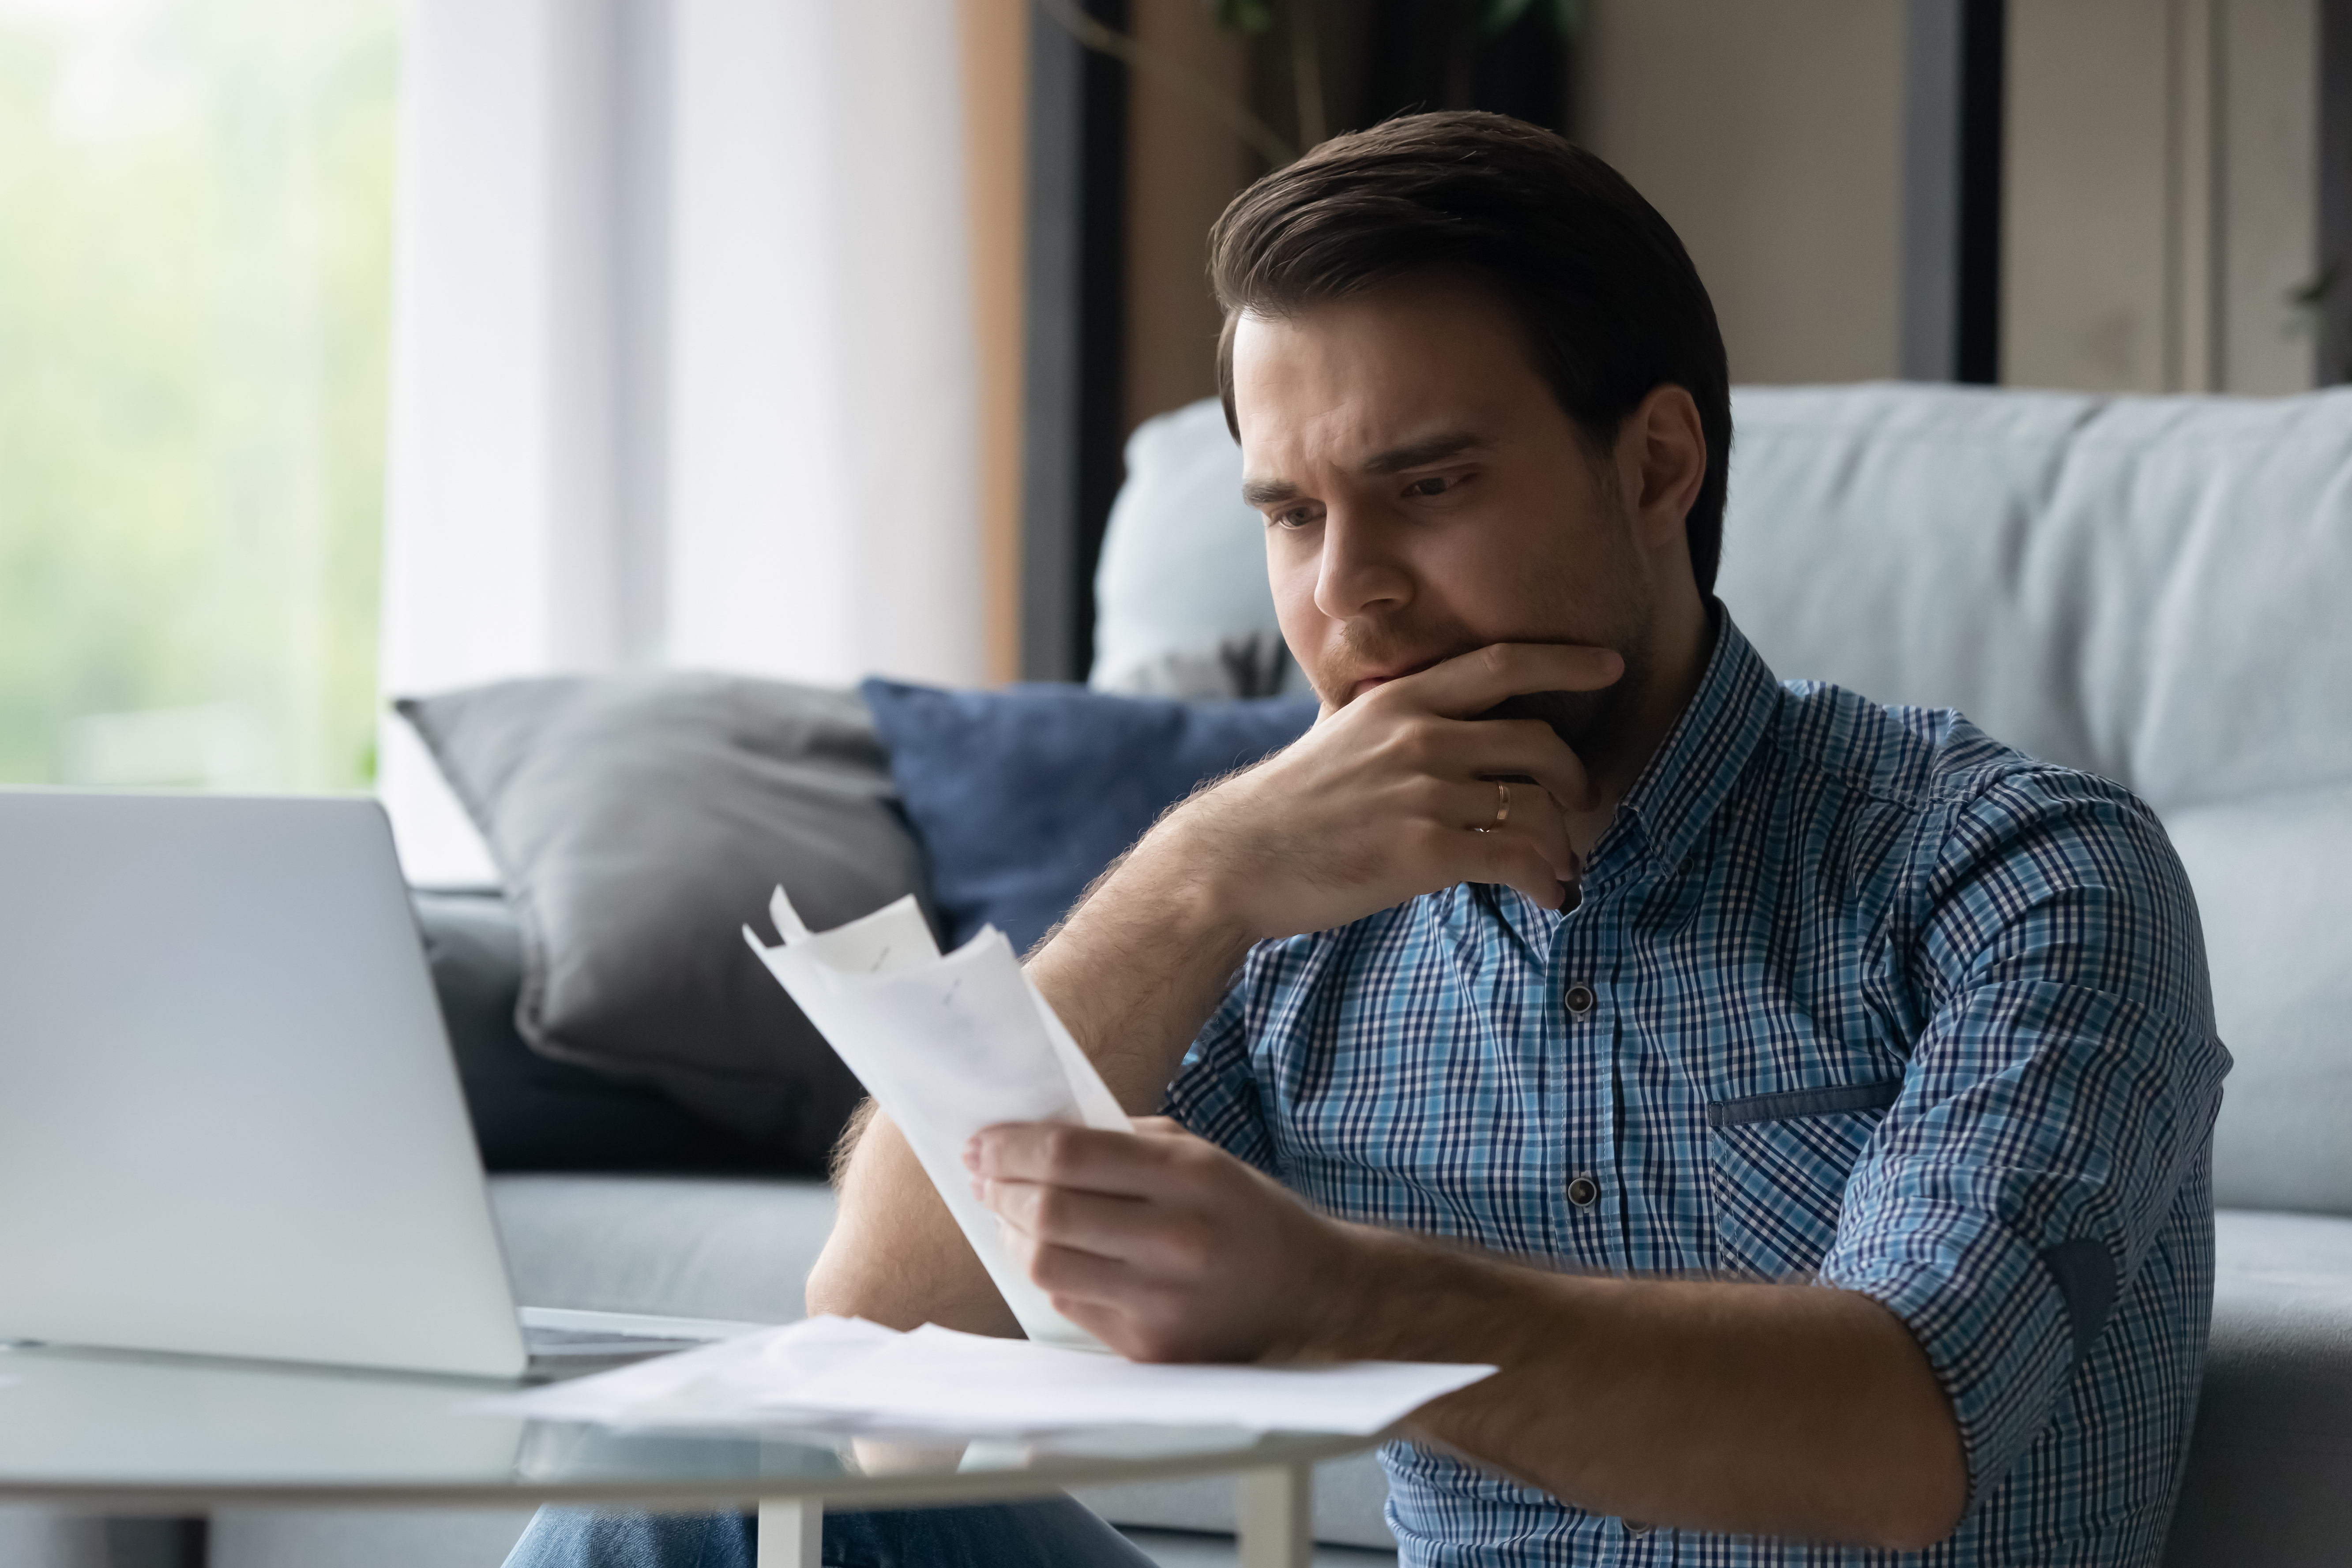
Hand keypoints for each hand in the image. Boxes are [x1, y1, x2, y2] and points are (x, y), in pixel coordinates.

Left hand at [965, 1117, 1356, 1362]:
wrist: (1310, 1294)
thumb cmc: (1246, 1213)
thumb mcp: (1200, 1157)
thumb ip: (1123, 1142)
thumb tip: (1036, 1137)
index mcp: (1189, 1178)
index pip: (1070, 1155)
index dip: (1011, 1146)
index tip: (981, 1142)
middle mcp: (1175, 1241)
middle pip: (1047, 1213)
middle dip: (999, 1188)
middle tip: (983, 1174)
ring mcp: (1161, 1302)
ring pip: (1046, 1265)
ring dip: (1011, 1233)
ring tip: (1007, 1211)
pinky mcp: (1150, 1348)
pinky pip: (1070, 1305)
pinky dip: (1048, 1273)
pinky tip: (1049, 1251)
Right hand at [1146, 643, 1620, 939]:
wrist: (1235, 860)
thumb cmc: (1287, 806)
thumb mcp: (1336, 735)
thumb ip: (1386, 720)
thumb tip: (1419, 713)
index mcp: (1399, 701)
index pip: (1501, 664)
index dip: (1564, 661)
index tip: (1609, 665)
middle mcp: (1418, 737)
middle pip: (1538, 743)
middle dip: (1574, 780)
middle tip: (1581, 806)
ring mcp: (1423, 793)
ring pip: (1536, 808)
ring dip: (1563, 845)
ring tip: (1560, 869)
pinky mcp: (1425, 851)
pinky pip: (1517, 860)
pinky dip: (1546, 881)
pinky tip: (1548, 898)